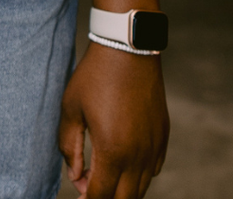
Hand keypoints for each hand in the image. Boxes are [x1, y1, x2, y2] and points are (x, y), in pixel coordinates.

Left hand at [59, 42, 168, 196]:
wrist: (128, 49)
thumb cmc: (94, 76)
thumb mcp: (71, 108)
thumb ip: (69, 147)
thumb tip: (76, 176)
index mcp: (113, 151)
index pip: (101, 196)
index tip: (78, 192)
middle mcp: (138, 155)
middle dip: (104, 198)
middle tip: (88, 185)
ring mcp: (153, 147)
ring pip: (140, 188)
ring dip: (121, 188)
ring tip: (102, 174)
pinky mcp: (162, 136)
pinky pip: (153, 169)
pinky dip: (138, 174)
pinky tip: (122, 160)